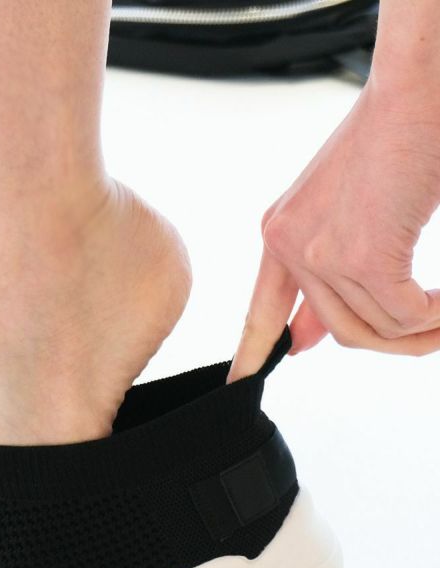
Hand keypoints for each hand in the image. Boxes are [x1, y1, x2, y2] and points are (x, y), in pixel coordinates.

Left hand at [228, 82, 439, 381]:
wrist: (412, 93)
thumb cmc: (387, 145)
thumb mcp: (341, 216)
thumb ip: (325, 277)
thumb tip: (310, 339)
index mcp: (280, 236)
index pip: (260, 311)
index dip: (252, 353)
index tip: (238, 384)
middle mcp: (290, 246)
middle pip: (338, 331)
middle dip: (390, 344)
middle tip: (428, 336)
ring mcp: (323, 253)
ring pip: (375, 328)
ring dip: (420, 333)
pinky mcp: (364, 255)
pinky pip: (403, 315)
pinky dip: (433, 317)